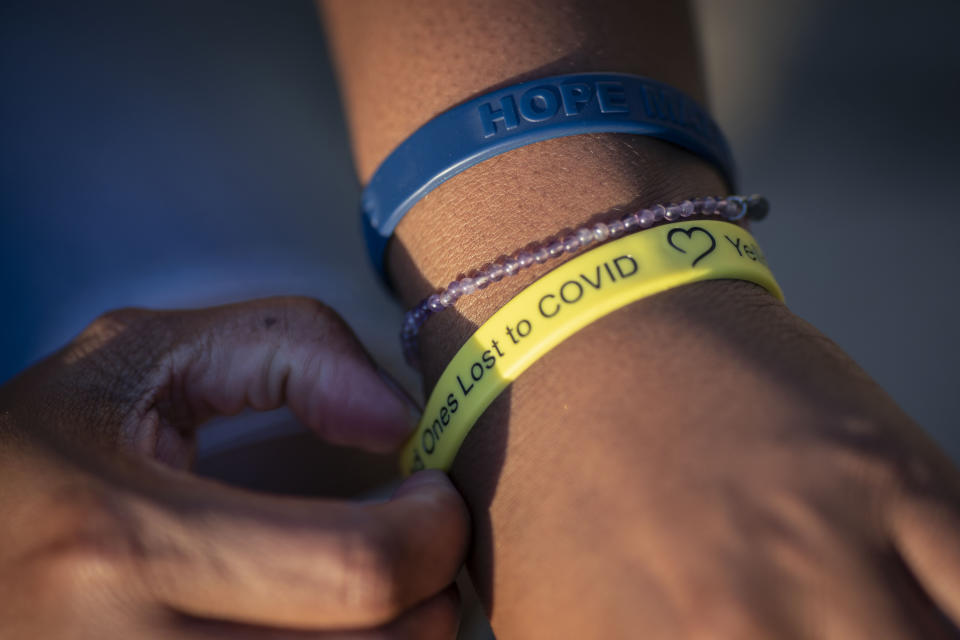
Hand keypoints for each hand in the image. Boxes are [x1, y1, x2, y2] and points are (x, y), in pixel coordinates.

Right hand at [0, 297, 468, 638]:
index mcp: (124, 543)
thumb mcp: (138, 358)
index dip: (432, 531)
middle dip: (434, 598)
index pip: (353, 570)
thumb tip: (398, 419)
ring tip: (380, 594)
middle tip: (422, 548)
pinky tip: (331, 631)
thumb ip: (286, 350)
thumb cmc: (39, 453)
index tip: (433, 495)